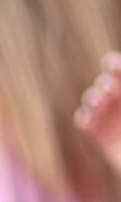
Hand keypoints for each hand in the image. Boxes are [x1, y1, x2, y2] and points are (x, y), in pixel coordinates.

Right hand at [75, 52, 120, 170]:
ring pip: (92, 100)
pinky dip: (84, 118)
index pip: (118, 72)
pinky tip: (88, 117)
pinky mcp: (101, 138)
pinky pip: (84, 122)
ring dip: (92, 99)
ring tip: (98, 103)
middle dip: (103, 84)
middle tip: (108, 90)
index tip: (110, 65)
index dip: (114, 66)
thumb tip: (110, 63)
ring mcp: (111, 120)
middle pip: (105, 84)